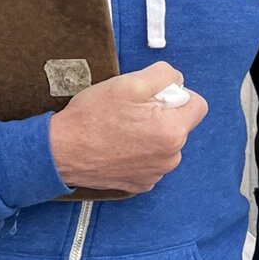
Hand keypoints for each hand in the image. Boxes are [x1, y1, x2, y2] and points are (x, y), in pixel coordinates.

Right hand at [48, 62, 209, 194]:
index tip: (155, 96)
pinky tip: (118, 144)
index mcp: (172, 132)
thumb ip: (164, 75)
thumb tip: (178, 80)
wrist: (60, 151)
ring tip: (122, 127)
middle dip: (163, 113)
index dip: (177, 94)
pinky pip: (151, 160)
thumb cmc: (93, 117)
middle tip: (132, 110)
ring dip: (151, 133)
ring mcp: (155, 174)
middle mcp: (170, 158)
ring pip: (165, 143)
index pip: (197, 105)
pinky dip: (140, 151)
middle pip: (180, 124)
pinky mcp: (140, 184)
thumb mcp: (131, 82)